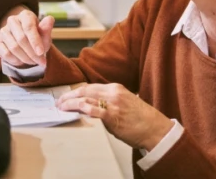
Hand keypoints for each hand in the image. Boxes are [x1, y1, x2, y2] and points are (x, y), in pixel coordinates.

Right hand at [0, 9, 54, 67]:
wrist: (25, 43)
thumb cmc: (37, 37)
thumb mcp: (44, 34)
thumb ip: (46, 29)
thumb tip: (50, 19)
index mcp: (25, 15)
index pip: (29, 27)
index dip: (35, 41)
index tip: (41, 52)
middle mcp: (12, 20)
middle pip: (21, 39)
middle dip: (32, 53)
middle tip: (41, 62)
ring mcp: (3, 30)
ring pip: (14, 47)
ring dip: (25, 58)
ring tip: (33, 62)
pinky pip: (5, 53)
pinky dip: (15, 60)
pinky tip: (22, 62)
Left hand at [58, 83, 173, 150]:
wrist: (155, 128)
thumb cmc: (141, 119)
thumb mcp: (125, 102)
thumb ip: (110, 101)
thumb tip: (93, 106)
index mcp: (115, 88)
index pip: (90, 87)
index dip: (76, 91)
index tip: (68, 96)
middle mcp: (113, 92)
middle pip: (85, 90)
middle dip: (70, 96)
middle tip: (60, 101)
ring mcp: (112, 103)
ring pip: (85, 98)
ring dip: (70, 102)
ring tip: (62, 107)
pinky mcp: (112, 115)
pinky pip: (93, 110)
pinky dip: (80, 108)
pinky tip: (72, 110)